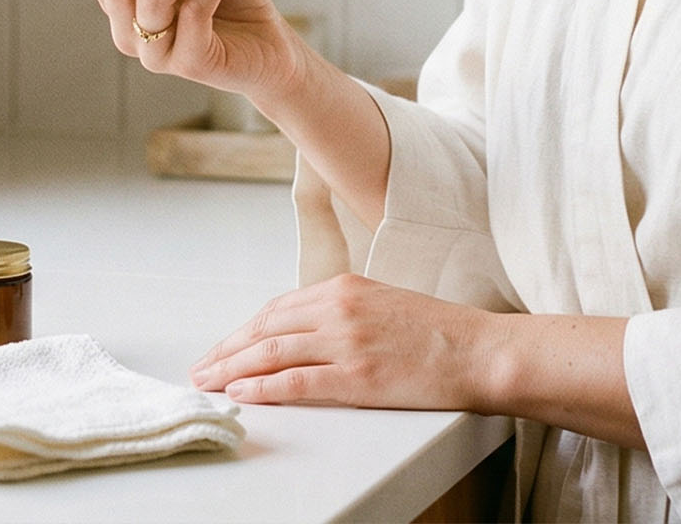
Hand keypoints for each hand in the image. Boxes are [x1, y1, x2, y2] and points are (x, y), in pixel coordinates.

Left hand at [188, 274, 501, 410]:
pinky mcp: (356, 376)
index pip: (276, 309)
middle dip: (226, 350)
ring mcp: (345, 341)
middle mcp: (337, 308)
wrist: (479, 349)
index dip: (242, 331)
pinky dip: (262, 387)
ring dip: (232, 368)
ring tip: (208, 382)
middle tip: (201, 368)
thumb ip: (342, 312)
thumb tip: (305, 333)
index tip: (222, 348)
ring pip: (270, 353)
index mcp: (343, 287)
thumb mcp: (382, 304)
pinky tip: (241, 393)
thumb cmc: (439, 332)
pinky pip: (295, 382)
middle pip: (264, 329)